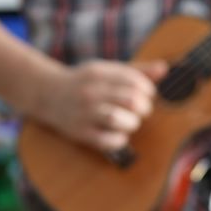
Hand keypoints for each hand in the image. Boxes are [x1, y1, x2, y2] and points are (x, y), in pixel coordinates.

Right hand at [43, 59, 166, 151]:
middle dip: (143, 108)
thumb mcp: (106, 70)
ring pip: (119, 119)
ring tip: (129, 122)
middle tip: (139, 110)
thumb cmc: (83, 82)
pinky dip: (119, 139)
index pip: (135, 81)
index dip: (147, 90)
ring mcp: (84, 112)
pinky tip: (117, 134)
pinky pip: (108, 140)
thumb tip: (164, 69)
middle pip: (132, 100)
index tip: (144, 94)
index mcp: (100, 73)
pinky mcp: (79, 132)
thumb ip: (136, 70)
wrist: (46, 93)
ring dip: (132, 123)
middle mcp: (91, 91)